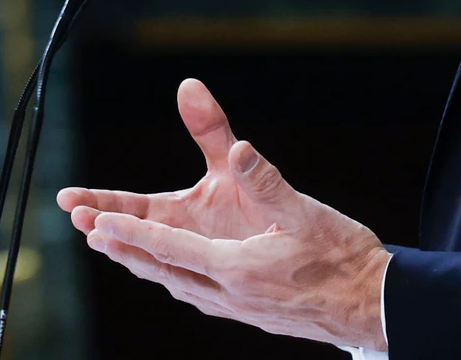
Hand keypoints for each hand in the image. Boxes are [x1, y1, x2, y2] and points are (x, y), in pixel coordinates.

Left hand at [55, 78, 390, 351]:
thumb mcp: (303, 211)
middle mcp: (229, 295)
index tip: (93, 221)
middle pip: (162, 269)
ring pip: (176, 284)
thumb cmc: (343, 257)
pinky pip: (196, 292)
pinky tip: (168, 269)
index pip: (169, 247)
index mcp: (237, 269)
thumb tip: (237, 148)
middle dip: (121, 247)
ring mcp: (237, 309)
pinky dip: (170, 274)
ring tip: (111, 246)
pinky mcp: (248, 312)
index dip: (129, 232)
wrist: (375, 307)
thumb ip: (264, 179)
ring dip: (141, 262)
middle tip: (85, 229)